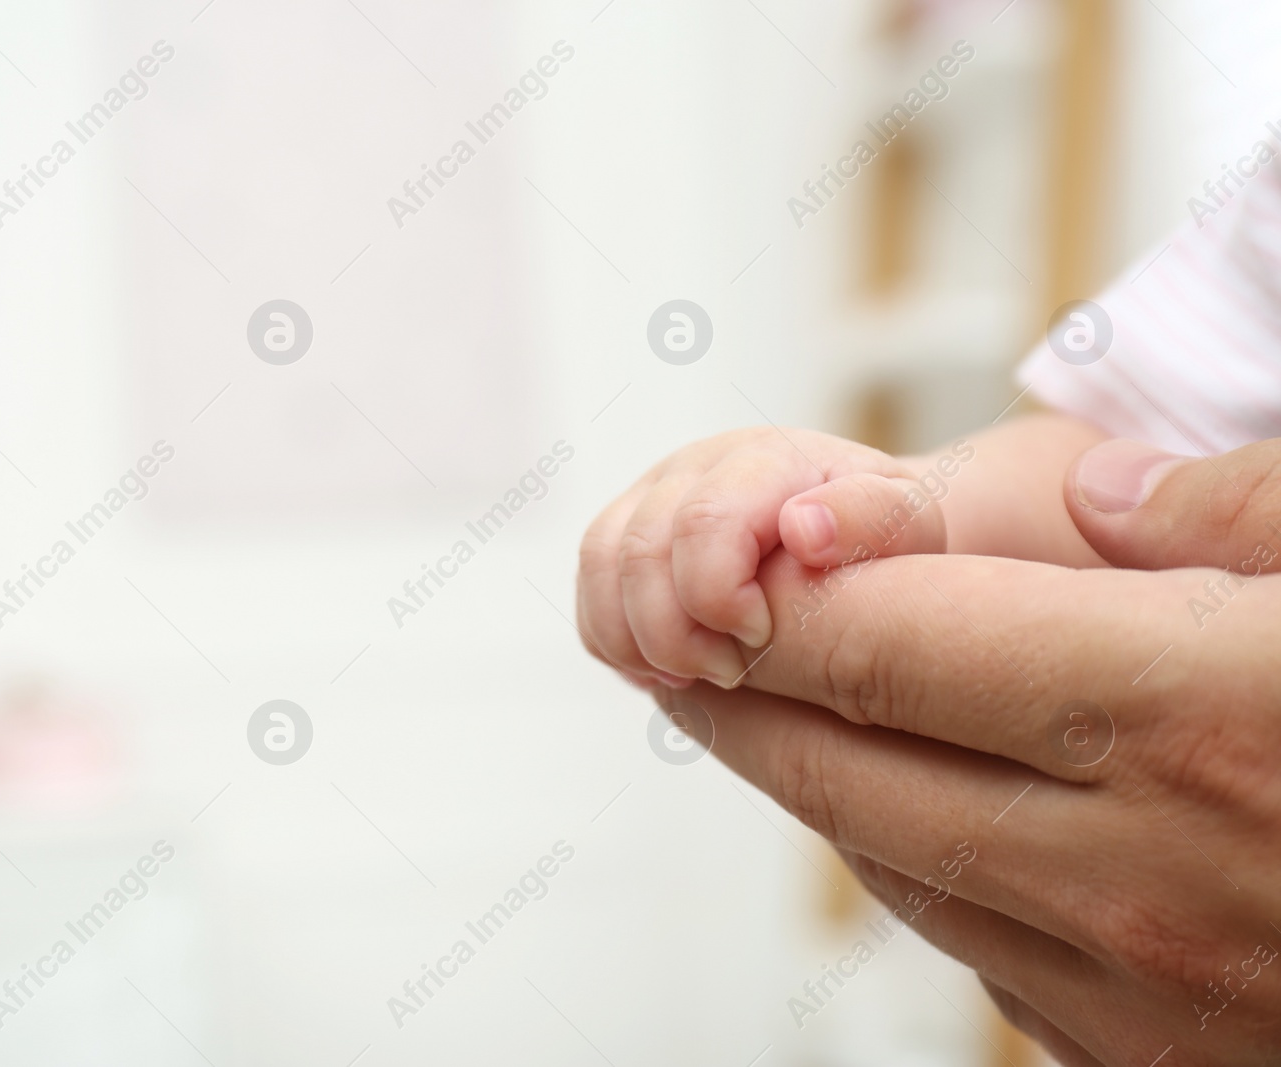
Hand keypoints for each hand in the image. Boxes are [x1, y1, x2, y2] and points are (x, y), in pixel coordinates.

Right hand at [575, 426, 964, 689]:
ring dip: (635, 639)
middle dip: (673, 633)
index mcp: (763, 458)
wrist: (856, 528)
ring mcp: (652, 496)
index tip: (761, 641)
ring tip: (691, 677)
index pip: (701, 523)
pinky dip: (612, 640)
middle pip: (638, 551)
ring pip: (599, 565)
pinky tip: (662, 670)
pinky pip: (588, 590)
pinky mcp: (626, 533)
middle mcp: (695, 465)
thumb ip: (868, 518)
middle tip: (728, 676)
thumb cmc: (884, 538)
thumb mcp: (908, 525)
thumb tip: (803, 528)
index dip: (717, 600)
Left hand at [664, 436, 1280, 1065]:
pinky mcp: (1154, 1057)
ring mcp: (1135, 990)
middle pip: (841, 760)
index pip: (878, 640)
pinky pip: (974, 947)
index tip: (720, 556)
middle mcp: (1128, 870)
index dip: (770, 594)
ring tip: (763, 708)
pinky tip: (910, 811)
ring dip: (809, 779)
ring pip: (889, 861)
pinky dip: (914, 866)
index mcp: (1180, 713)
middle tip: (681, 631)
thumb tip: (1099, 487)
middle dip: (741, 688)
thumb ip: (1239, 508)